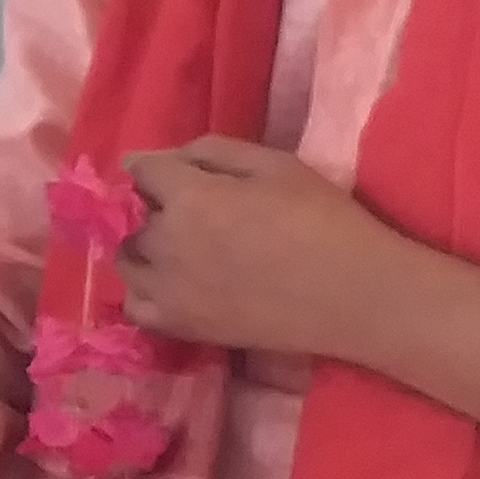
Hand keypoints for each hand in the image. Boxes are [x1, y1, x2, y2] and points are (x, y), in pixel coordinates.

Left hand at [116, 138, 420, 359]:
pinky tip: (171, 284)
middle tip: (189, 212)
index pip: (141, 170)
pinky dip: (143, 292)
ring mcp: (168, 290)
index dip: (152, 167)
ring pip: (126, 260)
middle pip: (132, 217)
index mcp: (189, 197)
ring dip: (143, 248)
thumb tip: (169, 158)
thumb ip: (213, 152)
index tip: (168, 173)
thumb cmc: (323, 220)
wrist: (353, 295)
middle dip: (151, 208)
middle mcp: (165, 243)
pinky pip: (135, 307)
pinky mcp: (180, 326)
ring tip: (179, 248)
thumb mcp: (274, 164)